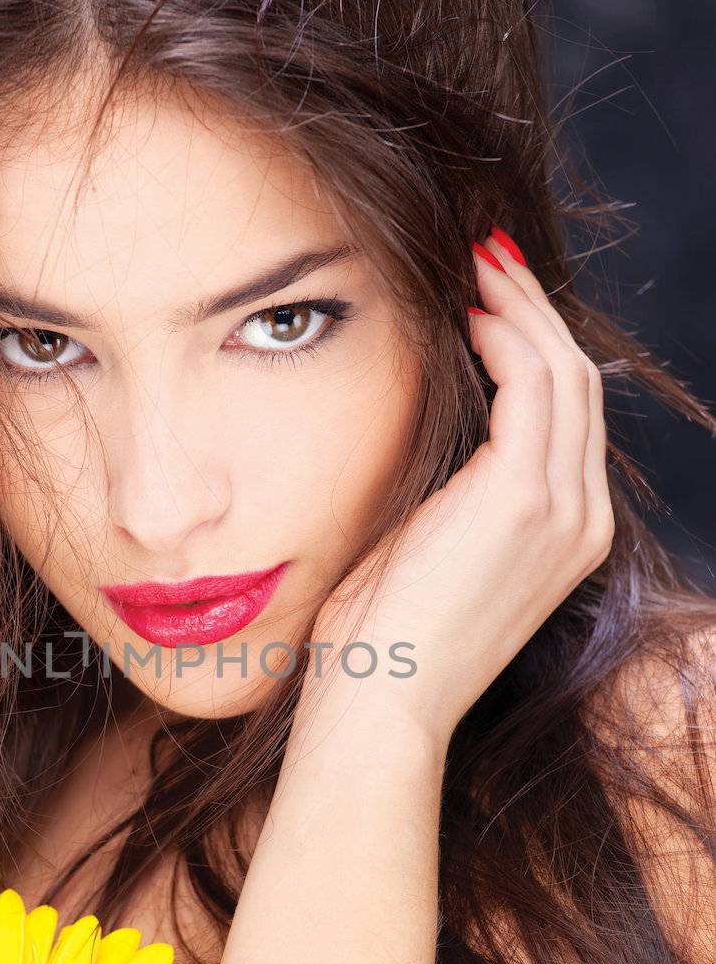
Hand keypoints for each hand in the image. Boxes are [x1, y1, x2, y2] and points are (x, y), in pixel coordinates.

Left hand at [296, 227, 613, 754]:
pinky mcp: (527, 499)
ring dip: (517, 308)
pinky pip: (533, 385)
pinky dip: (502, 337)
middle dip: (530, 310)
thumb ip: (449, 491)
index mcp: (566, 534)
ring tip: (472, 265)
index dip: (532, 343)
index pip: (565, 413)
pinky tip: (462, 313)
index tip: (485, 297)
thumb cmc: (382, 639)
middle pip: (576, 381)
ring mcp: (564, 510)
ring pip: (562, 371)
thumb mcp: (429, 551)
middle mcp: (582, 519)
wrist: (381, 705)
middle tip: (483, 258)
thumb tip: (425, 424)